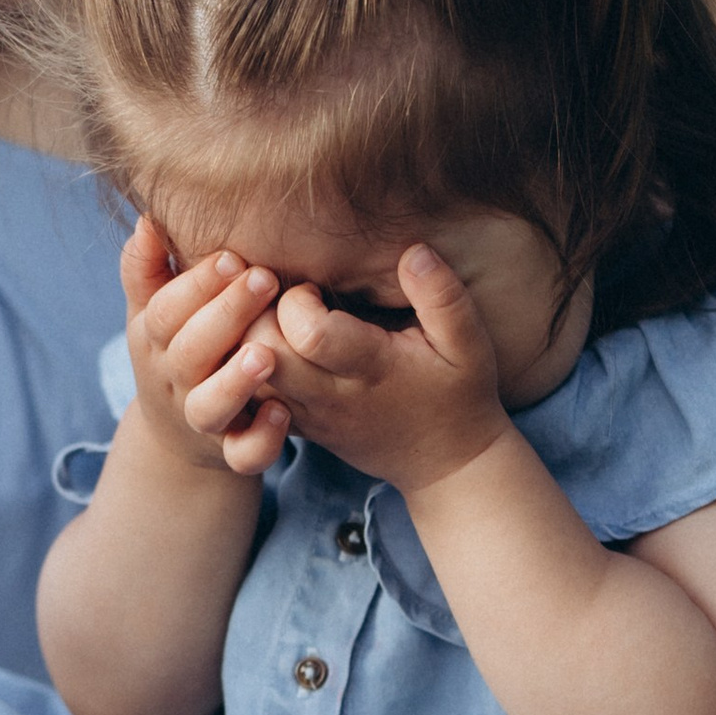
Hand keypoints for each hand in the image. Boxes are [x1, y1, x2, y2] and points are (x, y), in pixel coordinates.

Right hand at [119, 216, 290, 477]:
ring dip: (235, 382)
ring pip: (209, 407)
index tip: (233, 255)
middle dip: (225, 314)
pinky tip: (282, 413)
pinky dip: (260, 439)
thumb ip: (147, 269)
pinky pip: (242, 455)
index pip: (166, 311)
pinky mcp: (230, 453)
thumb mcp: (151, 313)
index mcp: (155, 340)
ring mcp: (202, 420)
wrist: (176, 437)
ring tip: (266, 353)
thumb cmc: (176, 352)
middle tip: (263, 279)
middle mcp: (174, 380)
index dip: (197, 284)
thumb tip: (147, 219)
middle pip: (189, 351)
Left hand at [250, 246, 510, 493]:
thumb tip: (413, 252)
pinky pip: (251, 401)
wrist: (446, 463)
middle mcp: (330, 397)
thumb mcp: (469, 344)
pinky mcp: (298, 427)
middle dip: (258, 315)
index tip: (314, 289)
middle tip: (277, 296)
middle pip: (262, 354)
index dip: (297, 299)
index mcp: (371, 369)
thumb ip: (443, 296)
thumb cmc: (458, 393)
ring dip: (247, 342)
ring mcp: (309, 417)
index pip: (307, 333)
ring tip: (269, 319)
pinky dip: (246, 371)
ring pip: (247, 380)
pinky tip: (268, 348)